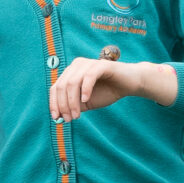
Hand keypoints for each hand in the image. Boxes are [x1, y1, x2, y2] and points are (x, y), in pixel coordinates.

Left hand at [48, 58, 173, 122]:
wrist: (129, 84)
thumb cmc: (107, 92)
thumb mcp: (86, 102)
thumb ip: (73, 106)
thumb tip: (59, 116)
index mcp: (71, 73)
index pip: (55, 87)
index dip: (54, 103)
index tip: (56, 118)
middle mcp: (77, 65)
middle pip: (62, 86)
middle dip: (63, 105)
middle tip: (69, 119)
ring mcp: (89, 63)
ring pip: (72, 82)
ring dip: (72, 101)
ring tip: (77, 115)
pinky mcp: (102, 65)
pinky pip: (88, 76)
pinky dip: (85, 90)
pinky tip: (86, 100)